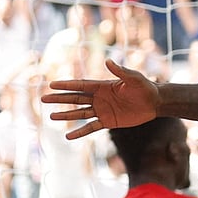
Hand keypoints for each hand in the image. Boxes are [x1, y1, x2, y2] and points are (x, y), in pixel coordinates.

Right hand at [41, 58, 160, 138]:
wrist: (155, 103)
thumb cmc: (145, 88)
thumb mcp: (133, 79)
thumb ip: (121, 71)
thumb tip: (108, 61)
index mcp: (102, 86)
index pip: (80, 85)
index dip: (66, 85)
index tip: (51, 84)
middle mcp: (99, 98)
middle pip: (75, 98)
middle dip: (60, 99)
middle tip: (43, 99)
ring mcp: (102, 110)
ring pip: (80, 113)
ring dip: (66, 114)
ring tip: (51, 116)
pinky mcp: (108, 121)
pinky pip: (91, 127)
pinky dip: (80, 132)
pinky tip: (68, 136)